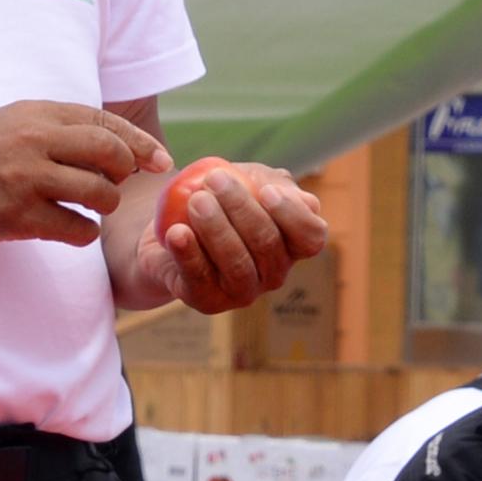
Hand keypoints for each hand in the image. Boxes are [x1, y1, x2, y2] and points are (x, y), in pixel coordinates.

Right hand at [0, 103, 171, 249]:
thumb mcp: (14, 124)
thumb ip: (59, 127)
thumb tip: (118, 144)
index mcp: (37, 113)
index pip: (104, 121)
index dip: (140, 143)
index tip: (160, 160)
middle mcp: (34, 140)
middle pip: (110, 152)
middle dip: (125, 172)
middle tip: (118, 185)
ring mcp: (26, 178)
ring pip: (99, 193)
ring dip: (105, 205)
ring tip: (89, 207)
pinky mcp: (18, 215)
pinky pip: (77, 228)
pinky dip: (84, 232)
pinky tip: (72, 229)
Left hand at [135, 161, 328, 313]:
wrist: (170, 227)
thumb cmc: (221, 201)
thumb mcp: (250, 181)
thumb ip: (273, 181)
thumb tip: (282, 192)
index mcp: (292, 245)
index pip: (311, 236)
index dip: (293, 215)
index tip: (266, 191)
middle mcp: (274, 273)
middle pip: (267, 244)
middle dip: (241, 208)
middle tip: (215, 179)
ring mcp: (242, 291)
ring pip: (237, 264)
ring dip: (216, 229)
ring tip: (196, 200)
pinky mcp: (208, 301)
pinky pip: (200, 278)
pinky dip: (188, 253)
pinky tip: (177, 232)